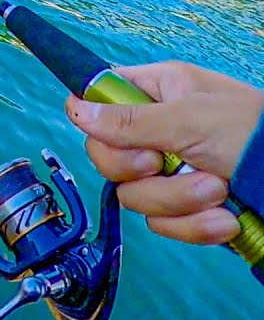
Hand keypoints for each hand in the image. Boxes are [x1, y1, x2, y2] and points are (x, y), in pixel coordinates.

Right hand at [65, 61, 263, 244]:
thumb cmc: (257, 133)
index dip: (97, 126)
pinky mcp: (184, 207)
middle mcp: (157, 131)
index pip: (96, 103)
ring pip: (135, 197)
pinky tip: (224, 219)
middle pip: (108, 159)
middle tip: (165, 164)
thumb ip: (131, 120)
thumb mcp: (192, 119)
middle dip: (142, 173)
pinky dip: (193, 226)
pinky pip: (162, 224)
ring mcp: (170, 172)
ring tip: (219, 191)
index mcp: (157, 93)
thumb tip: (73, 108)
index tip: (122, 141)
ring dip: (178, 201)